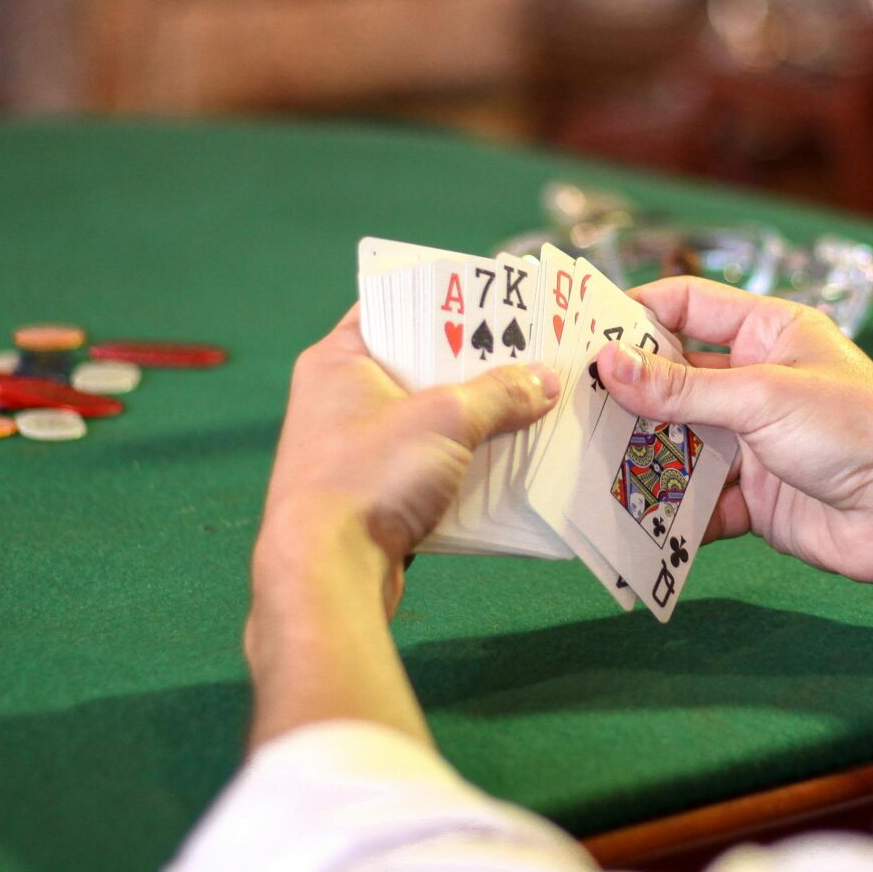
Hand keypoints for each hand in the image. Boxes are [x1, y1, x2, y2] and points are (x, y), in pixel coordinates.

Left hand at [255, 306, 557, 616]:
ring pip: (428, 419)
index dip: (445, 299)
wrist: (327, 574)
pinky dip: (463, 462)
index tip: (496, 298)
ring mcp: (354, 449)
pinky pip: (428, 464)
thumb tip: (545, 381)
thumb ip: (500, 394)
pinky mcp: (372, 495)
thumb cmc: (369, 476)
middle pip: (418, 364)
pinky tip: (509, 461)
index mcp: (338, 360)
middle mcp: (339, 399)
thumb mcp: (446, 420)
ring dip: (476, 418)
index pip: (393, 306)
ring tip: (534, 404)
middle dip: (476, 364)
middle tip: (532, 351)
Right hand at [593, 279, 872, 589]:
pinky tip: (630, 516)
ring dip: (641, 454)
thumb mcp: (762, 397)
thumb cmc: (857, 430)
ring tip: (582, 462)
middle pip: (675, 380)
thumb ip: (681, 388)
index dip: (635, 313)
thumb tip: (607, 363)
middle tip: (566, 403)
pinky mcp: (755, 497)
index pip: (688, 306)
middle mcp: (758, 382)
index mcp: (769, 333)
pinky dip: (669, 511)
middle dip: (627, 394)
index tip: (580, 329)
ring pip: (680, 443)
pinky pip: (698, 502)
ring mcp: (755, 442)